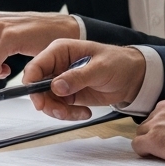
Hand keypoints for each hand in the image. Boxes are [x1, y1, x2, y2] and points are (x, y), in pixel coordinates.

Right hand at [24, 39, 145, 120]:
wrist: (132, 77)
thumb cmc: (118, 63)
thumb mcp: (100, 68)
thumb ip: (77, 77)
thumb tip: (56, 86)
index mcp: (60, 51)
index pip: (35, 66)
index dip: (32, 84)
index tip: (39, 102)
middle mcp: (57, 66)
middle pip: (37, 88)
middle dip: (47, 103)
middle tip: (61, 112)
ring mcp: (61, 81)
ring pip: (48, 101)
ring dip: (60, 111)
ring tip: (81, 113)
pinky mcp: (68, 95)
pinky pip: (60, 108)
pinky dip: (70, 115)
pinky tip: (85, 112)